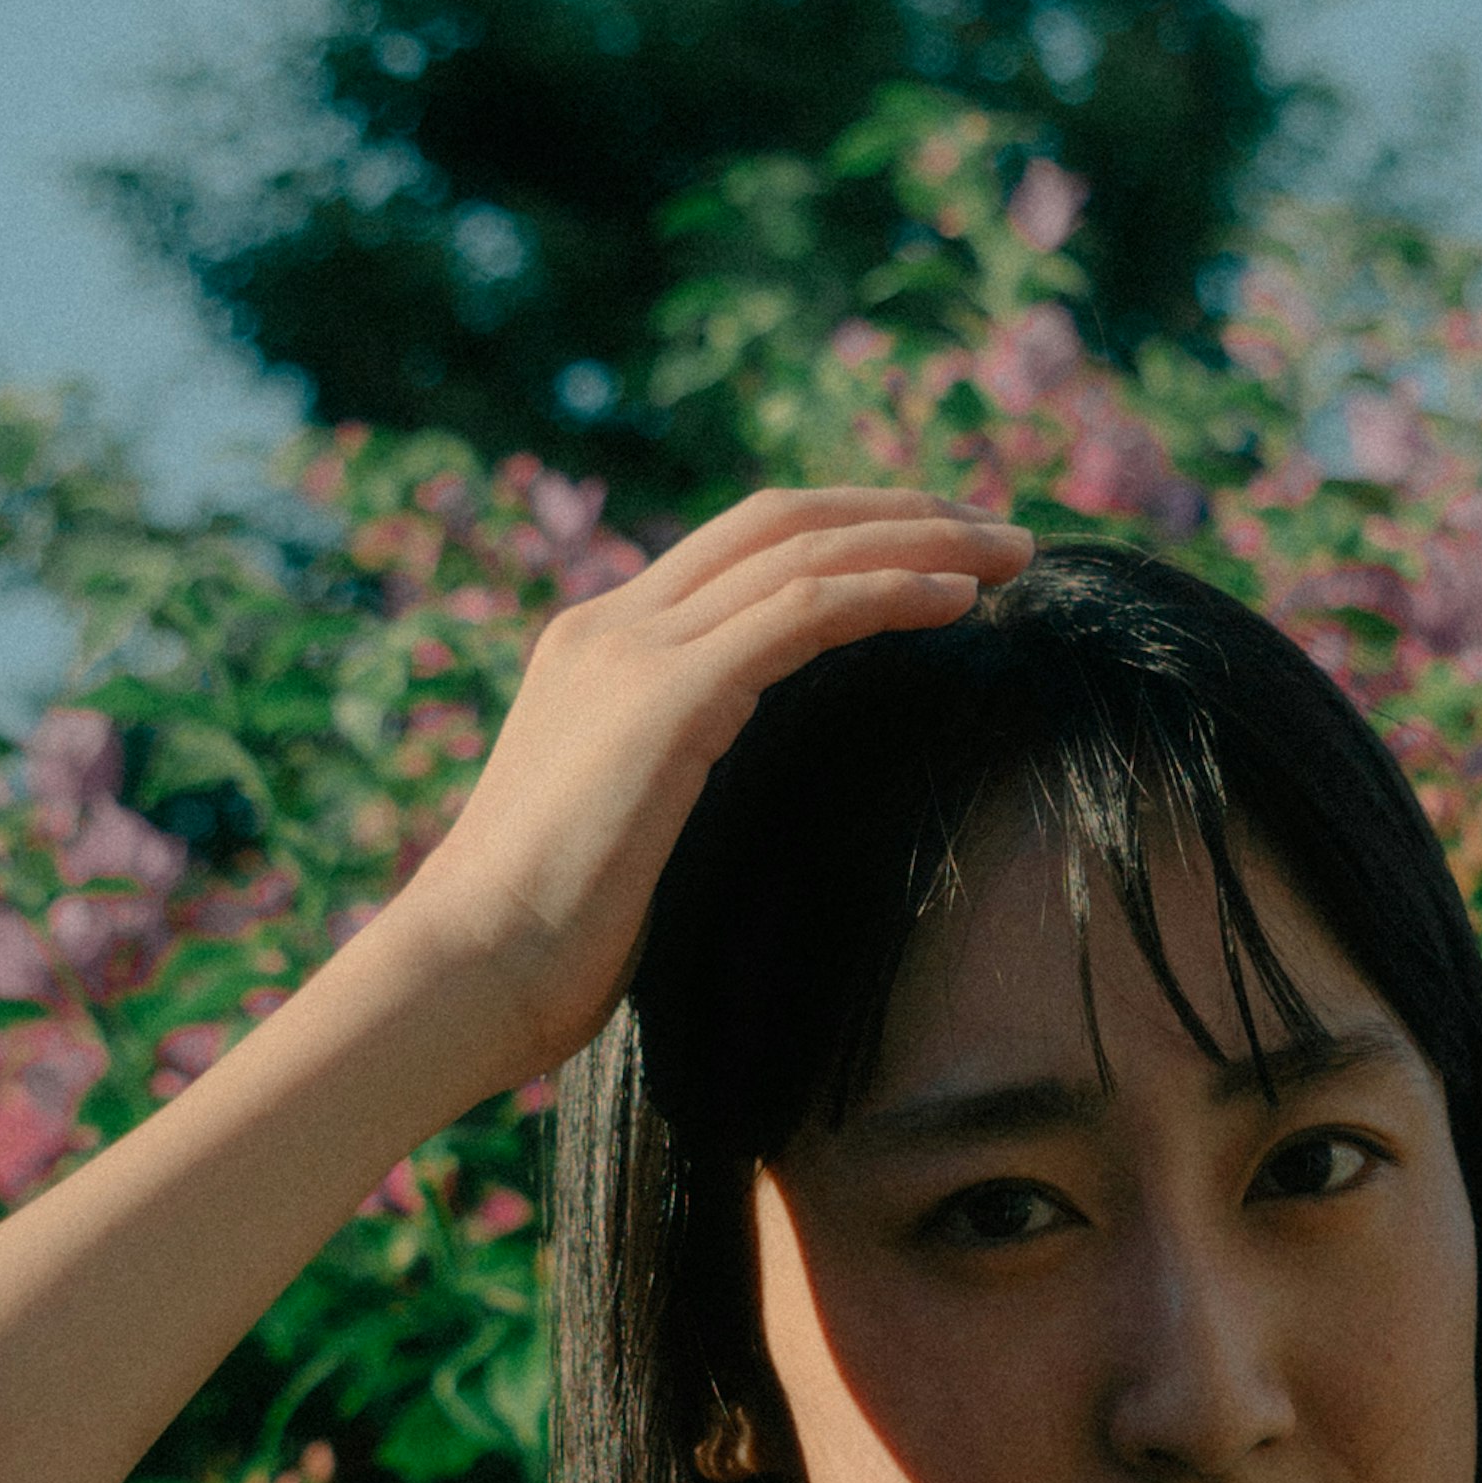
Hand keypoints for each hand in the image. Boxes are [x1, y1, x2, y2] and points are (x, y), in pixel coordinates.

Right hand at [382, 484, 1033, 1079]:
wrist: (468, 971)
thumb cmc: (546, 946)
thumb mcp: (628, 834)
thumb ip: (684, 783)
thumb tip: (768, 808)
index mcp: (597, 647)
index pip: (738, 549)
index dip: (844, 531)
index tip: (935, 551)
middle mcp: (613, 624)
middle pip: (780, 520)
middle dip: (901, 511)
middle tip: (1000, 533)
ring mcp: (635, 650)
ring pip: (804, 549)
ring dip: (921, 540)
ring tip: (1013, 553)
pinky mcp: (668, 695)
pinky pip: (804, 612)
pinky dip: (889, 591)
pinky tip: (959, 600)